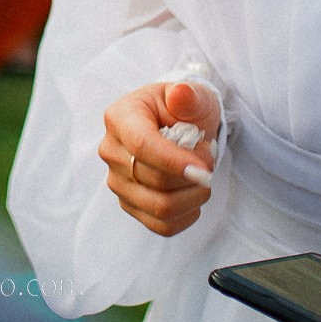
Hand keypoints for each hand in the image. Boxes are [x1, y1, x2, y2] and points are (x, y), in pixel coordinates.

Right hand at [98, 80, 220, 236]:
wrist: (179, 125)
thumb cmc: (184, 109)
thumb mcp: (191, 95)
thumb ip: (188, 95)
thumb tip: (181, 95)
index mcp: (120, 117)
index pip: (142, 146)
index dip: (174, 162)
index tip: (204, 170)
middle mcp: (111, 150)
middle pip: (154, 180)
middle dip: (194, 175)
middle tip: (209, 155)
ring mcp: (117, 180)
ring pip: (160, 207)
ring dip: (193, 196)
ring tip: (203, 174)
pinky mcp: (129, 203)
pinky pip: (161, 226)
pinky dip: (186, 215)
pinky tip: (193, 195)